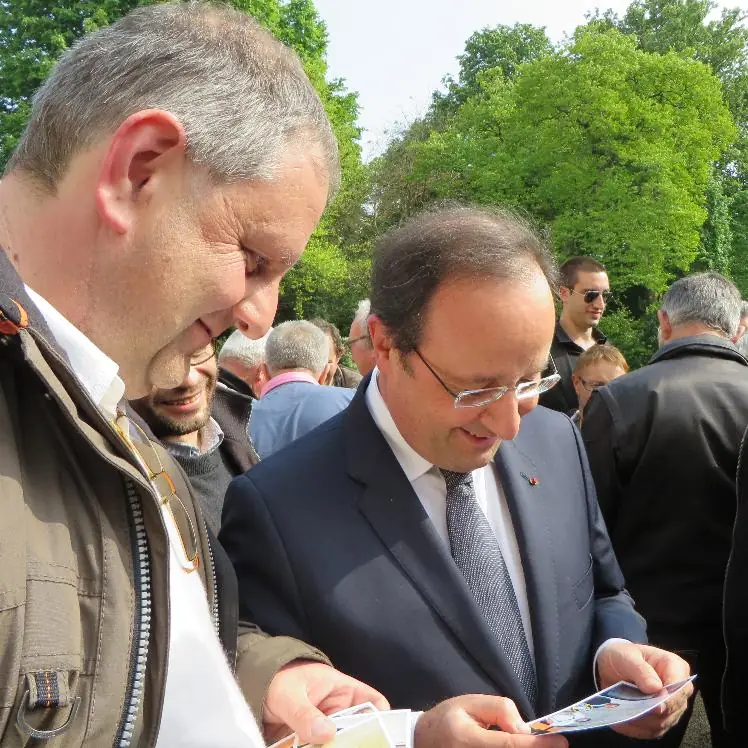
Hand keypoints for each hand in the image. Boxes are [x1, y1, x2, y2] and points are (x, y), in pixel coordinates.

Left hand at [262, 662, 388, 743]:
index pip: (373, 702)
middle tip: (344, 746)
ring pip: (338, 745)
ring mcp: (323, 730)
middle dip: (356, 742)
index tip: (380, 734)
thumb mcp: (288, 693)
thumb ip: (304, 712)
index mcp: (342, 690)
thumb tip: (326, 732)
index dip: (382, 717)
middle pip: (358, 732)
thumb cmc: (276, 679)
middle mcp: (338, 712)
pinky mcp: (309, 744)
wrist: (252, 689)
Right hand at [415, 695, 567, 746]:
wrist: (424, 742)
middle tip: (554, 745)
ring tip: (540, 745)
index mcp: (470, 740)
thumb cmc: (448, 719)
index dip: (538, 746)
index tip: (561, 742)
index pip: (511, 746)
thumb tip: (525, 730)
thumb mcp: (470, 703)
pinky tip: (521, 746)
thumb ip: (499, 709)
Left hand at [597, 641, 692, 738]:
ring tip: (622, 716)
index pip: (680, 687)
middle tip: (632, 712)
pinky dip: (635, 729)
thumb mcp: (627, 656)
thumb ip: (641, 670)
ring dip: (641, 722)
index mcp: (675, 667)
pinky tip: (621, 723)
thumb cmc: (623, 656)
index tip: (655, 705)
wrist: (612, 666)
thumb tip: (656, 688)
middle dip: (651, 713)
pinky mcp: (659, 720)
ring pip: (662, 723)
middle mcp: (677, 690)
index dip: (670, 699)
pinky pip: (650, 731)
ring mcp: (670, 708)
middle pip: (672, 709)